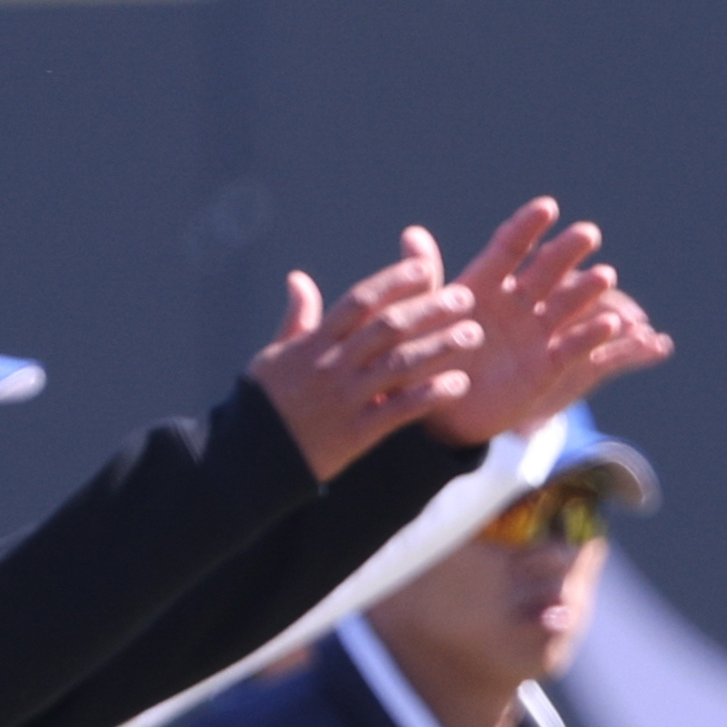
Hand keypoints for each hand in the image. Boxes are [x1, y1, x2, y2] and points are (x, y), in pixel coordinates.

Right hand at [249, 236, 485, 478]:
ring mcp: (346, 398)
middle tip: (466, 295)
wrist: (252, 458)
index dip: (394, 281)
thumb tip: (298, 279)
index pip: (360, 301)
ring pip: (400, 365)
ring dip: (441, 346)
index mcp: (313, 343)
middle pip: (388, 328)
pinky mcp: (357, 432)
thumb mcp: (273, 356)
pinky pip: (400, 409)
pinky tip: (460, 384)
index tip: (425, 268)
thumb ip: (296, 319)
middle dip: (429, 309)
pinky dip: (430, 395)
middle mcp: (332, 364)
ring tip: (474, 334)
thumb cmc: (263, 403)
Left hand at [420, 200, 670, 447]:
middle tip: (588, 233)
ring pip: (566, 305)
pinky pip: (572, 348)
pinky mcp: (547, 366)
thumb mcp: (423, 317)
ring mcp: (534, 333)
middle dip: (567, 251)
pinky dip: (591, 337)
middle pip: (546, 270)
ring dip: (586, 291)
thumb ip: (425, 278)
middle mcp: (515, 303)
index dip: (528, 227)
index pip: (509, 248)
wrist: (439, 413)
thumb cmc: (426, 359)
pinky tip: (611, 325)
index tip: (547, 207)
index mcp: (484, 284)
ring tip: (604, 275)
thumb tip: (412, 234)